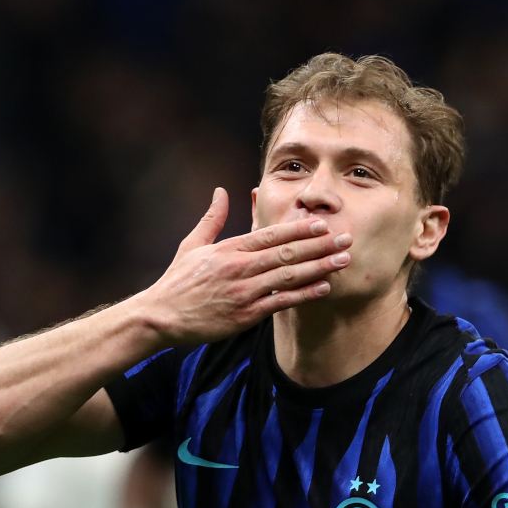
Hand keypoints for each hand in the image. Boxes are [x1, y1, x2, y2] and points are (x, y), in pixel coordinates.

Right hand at [140, 188, 351, 345]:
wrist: (160, 317)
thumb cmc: (177, 281)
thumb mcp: (192, 244)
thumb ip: (212, 218)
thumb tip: (221, 191)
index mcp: (229, 249)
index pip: (270, 234)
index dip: (299, 228)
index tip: (322, 222)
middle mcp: (239, 268)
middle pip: (286, 253)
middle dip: (319, 245)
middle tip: (346, 238)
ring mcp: (244, 292)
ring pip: (288, 276)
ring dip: (319, 268)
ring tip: (343, 261)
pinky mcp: (245, 315)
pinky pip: (280, 303)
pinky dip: (303, 295)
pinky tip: (323, 288)